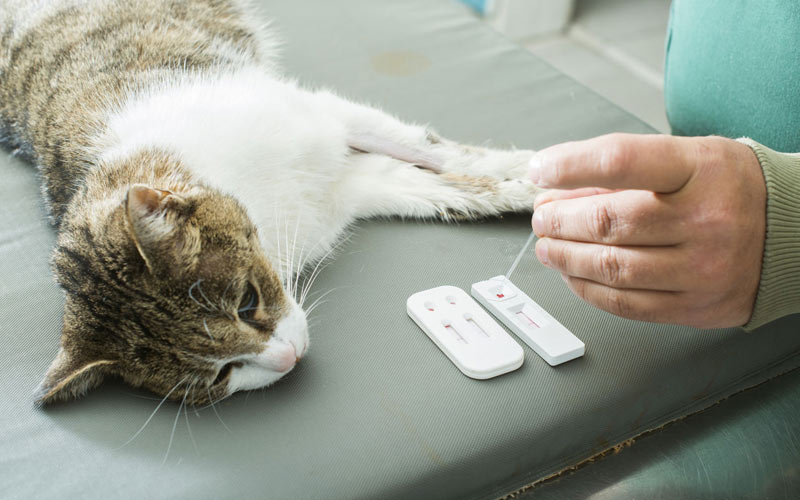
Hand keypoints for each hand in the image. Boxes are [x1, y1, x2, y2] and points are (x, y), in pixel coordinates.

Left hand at [529, 133, 765, 327]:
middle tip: (542, 216)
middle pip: (608, 221)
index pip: (619, 161)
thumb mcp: (687, 158)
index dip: (568, 165)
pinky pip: (625, 304)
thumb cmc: (730, 189)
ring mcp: (702, 268)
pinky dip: (587, 289)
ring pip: (610, 268)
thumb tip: (559, 189)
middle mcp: (704, 219)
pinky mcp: (696, 306)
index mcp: (700, 169)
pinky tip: (572, 275)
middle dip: (559, 220)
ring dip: (565, 257)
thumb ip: (625, 171)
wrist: (794, 234)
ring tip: (548, 246)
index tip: (540, 170)